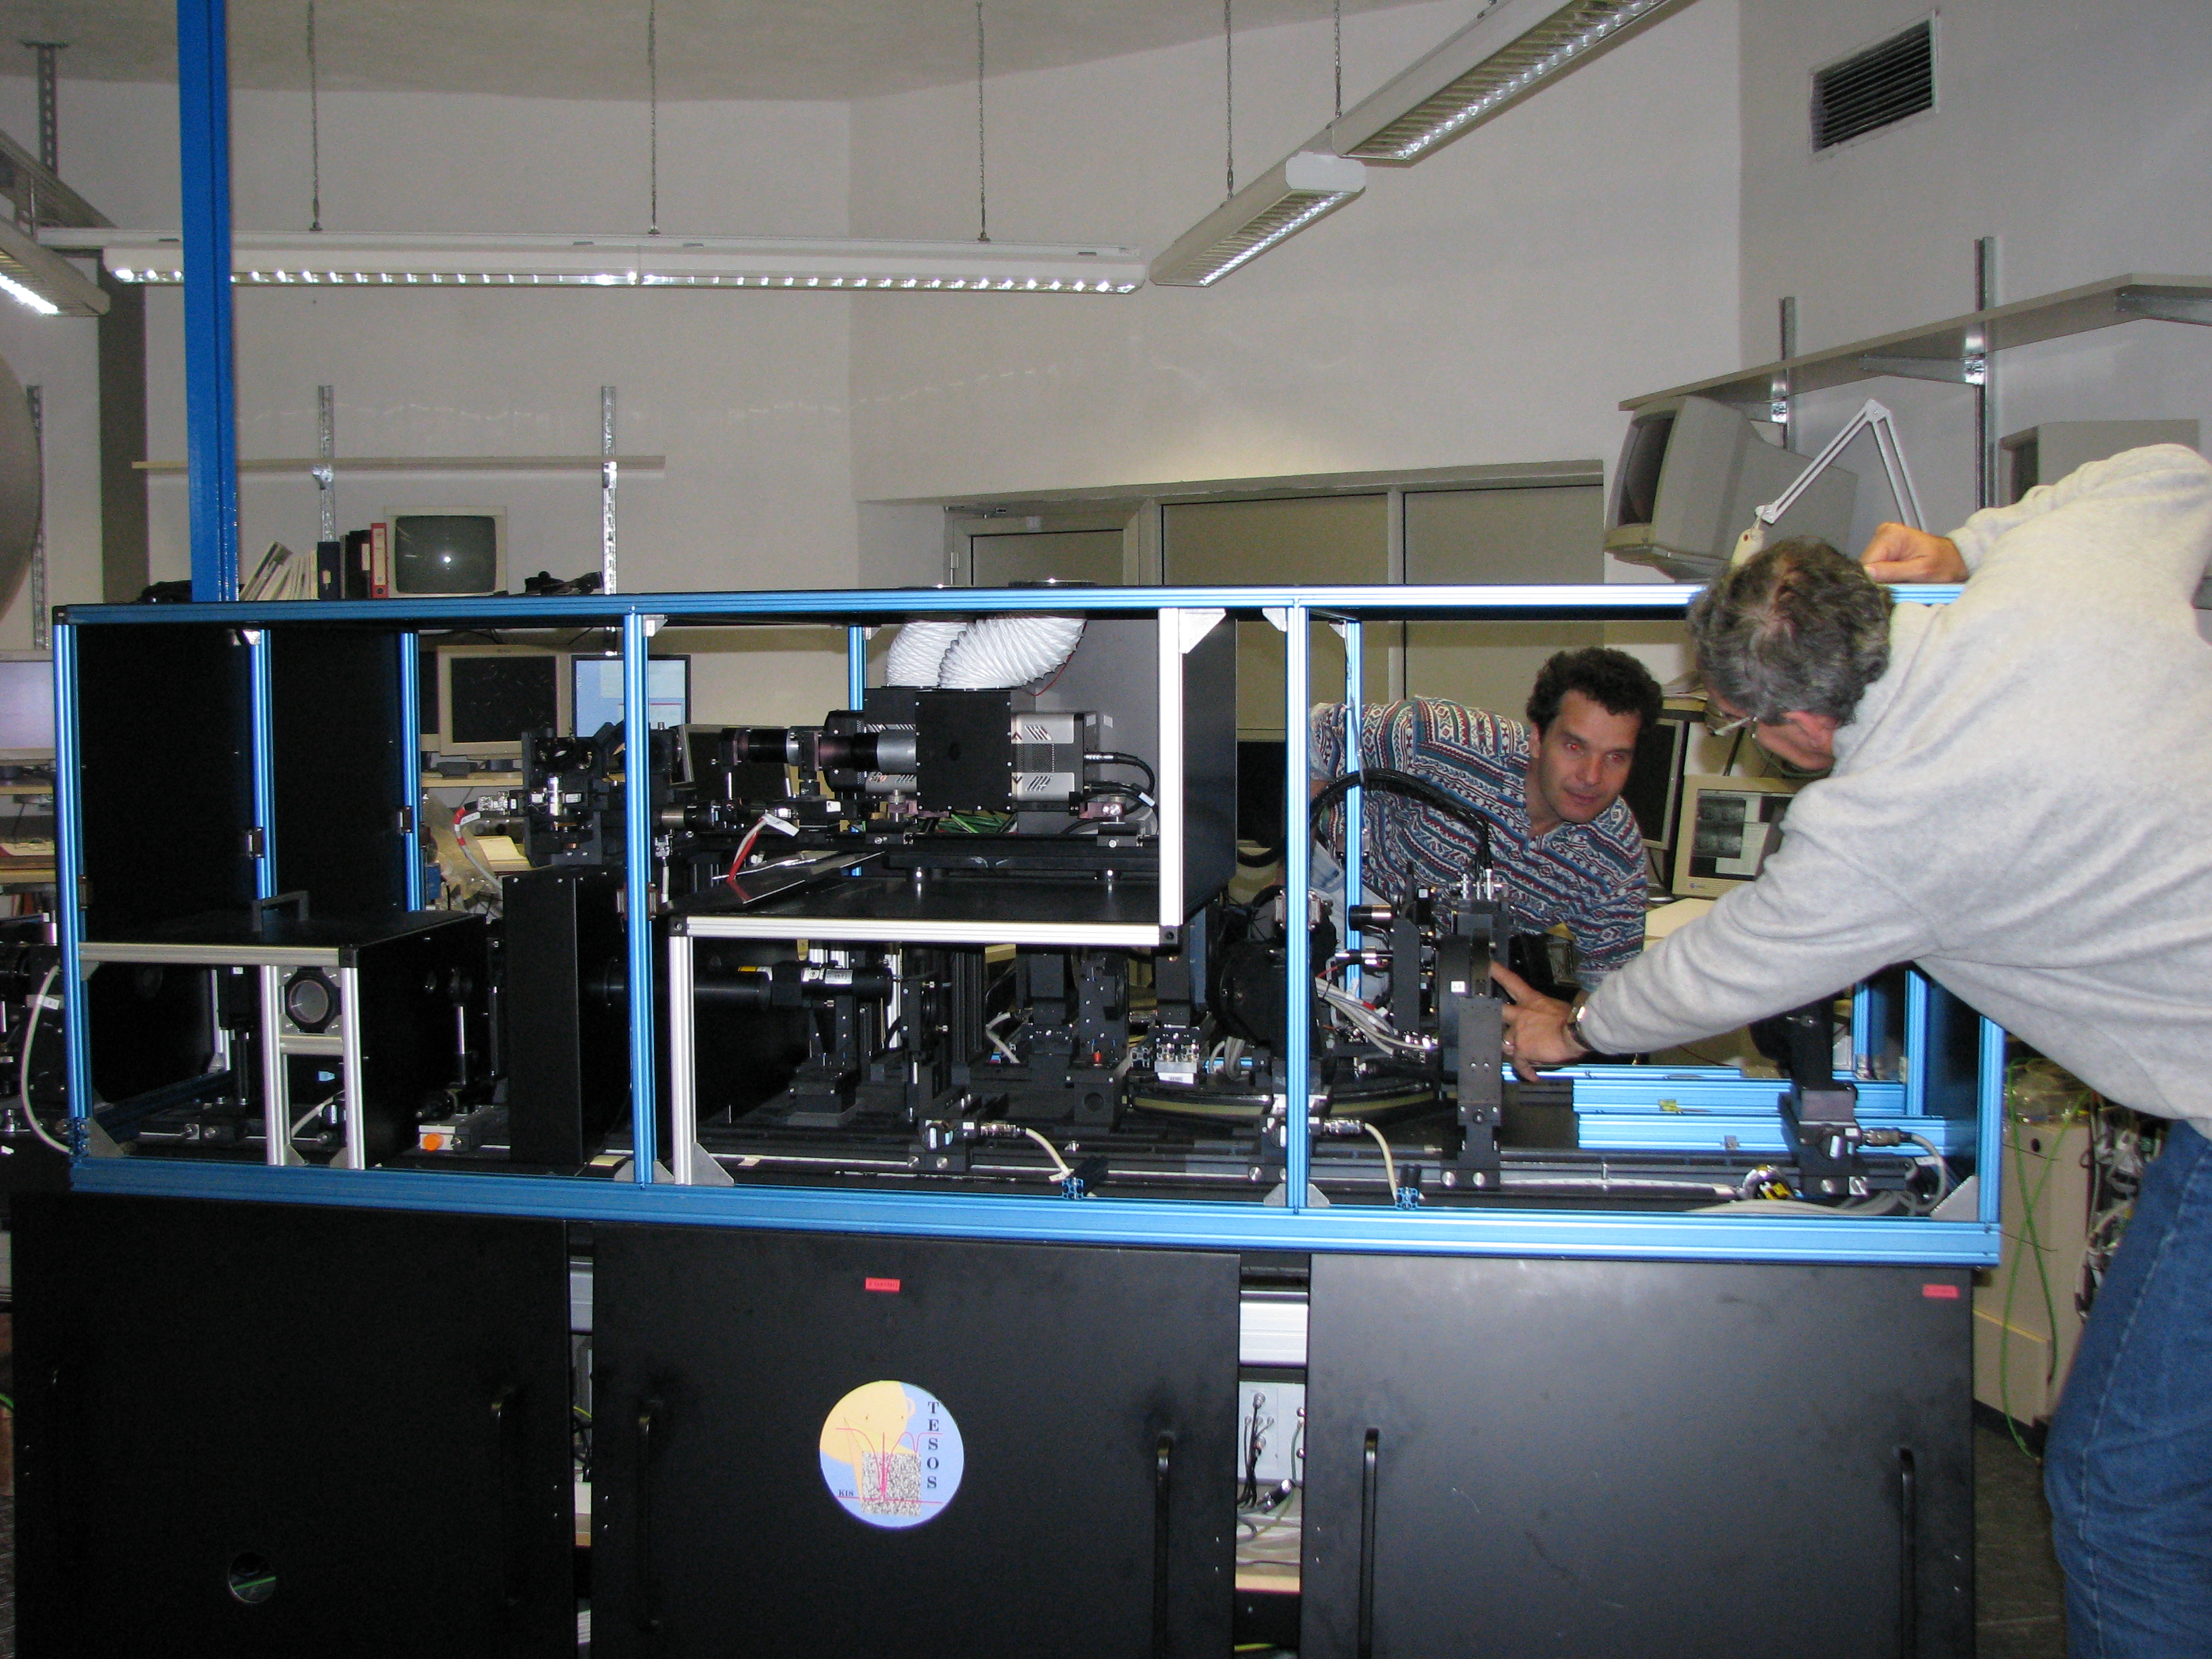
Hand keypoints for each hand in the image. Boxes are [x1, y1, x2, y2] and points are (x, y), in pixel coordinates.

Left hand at [1488, 962, 1586, 1081]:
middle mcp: (1521, 1014)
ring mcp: (1519, 1033)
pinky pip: (1520, 1063)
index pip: (1512, 982)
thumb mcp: (1557, 1007)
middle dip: (1495, 1017)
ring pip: (1507, 1042)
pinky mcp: (1522, 1050)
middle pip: (1499, 1013)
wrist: (1576, 1032)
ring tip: (1528, 1054)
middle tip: (1492, 1019)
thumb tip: (1548, 1021)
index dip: (1497, 972)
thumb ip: (1545, 1012)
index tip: (1487, 965)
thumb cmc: (1573, 1019)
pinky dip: (1526, 1070)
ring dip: (1515, 1048)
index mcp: (1531, 1001)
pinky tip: (1532, 1075)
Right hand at [1860, 523, 1965, 583]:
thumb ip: (1893, 572)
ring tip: (1900, 581)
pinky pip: (1875, 567)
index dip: (1872, 580)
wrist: (1954, 558)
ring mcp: (1882, 540)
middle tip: (1897, 586)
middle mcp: (1883, 533)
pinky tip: (1896, 577)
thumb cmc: (1944, 563)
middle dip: (1877, 580)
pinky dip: (1883, 576)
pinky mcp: (1883, 549)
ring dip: (1880, 579)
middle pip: (1866, 565)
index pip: (1867, 562)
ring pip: (1868, 568)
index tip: (1884, 590)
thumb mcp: (1920, 571)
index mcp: (1891, 534)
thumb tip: (1867, 573)